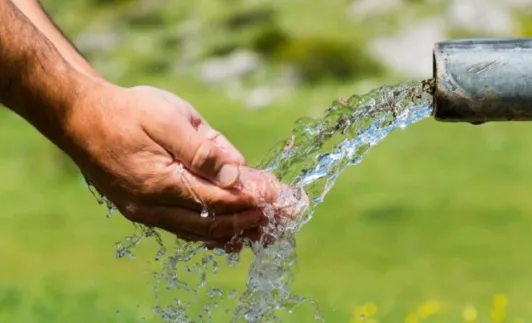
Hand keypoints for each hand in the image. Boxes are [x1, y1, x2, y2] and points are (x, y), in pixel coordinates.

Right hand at [62, 82, 285, 243]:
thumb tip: (237, 174)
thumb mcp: (169, 118)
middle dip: (252, 219)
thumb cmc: (128, 111)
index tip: (281, 197)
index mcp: (161, 182)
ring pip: (200, 232)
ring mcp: (146, 212)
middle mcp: (152, 207)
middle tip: (284, 216)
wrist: (81, 118)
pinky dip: (212, 233)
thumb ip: (203, 149)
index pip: (219, 200)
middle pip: (213, 223)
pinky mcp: (143, 211)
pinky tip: (233, 235)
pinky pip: (185, 230)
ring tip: (267, 227)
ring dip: (236, 230)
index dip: (253, 200)